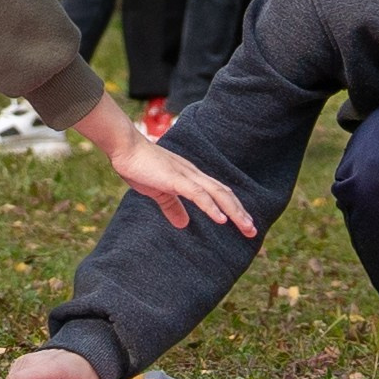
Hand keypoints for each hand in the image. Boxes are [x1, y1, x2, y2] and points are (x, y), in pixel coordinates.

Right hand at [72, 93, 255, 235]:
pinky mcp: (175, 179)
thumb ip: (172, 207)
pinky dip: (212, 207)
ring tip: (246, 227)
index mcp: (191, 177)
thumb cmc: (139, 166)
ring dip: (234, 211)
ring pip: (217, 194)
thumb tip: (183, 224)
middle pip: (224, 193)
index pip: (218, 193)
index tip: (243, 224)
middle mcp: (194, 175)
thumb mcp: (158, 192)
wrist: (125, 148)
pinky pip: (198, 194)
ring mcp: (186, 175)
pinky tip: (221, 220)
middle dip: (240, 213)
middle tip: (253, 231)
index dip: (233, 208)